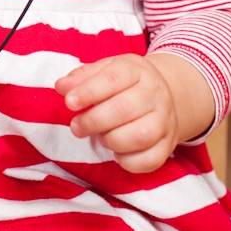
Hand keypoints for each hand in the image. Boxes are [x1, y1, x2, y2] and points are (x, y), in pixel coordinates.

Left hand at [55, 53, 183, 172]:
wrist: (165, 94)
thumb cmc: (125, 82)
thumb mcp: (105, 69)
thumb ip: (81, 77)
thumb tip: (61, 86)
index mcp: (136, 70)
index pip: (112, 79)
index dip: (88, 92)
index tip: (69, 102)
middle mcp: (155, 93)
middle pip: (124, 108)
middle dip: (94, 121)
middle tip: (76, 127)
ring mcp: (165, 120)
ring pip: (140, 136)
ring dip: (111, 140)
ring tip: (99, 137)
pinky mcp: (169, 144)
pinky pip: (151, 160)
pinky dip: (129, 161)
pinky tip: (116, 152)